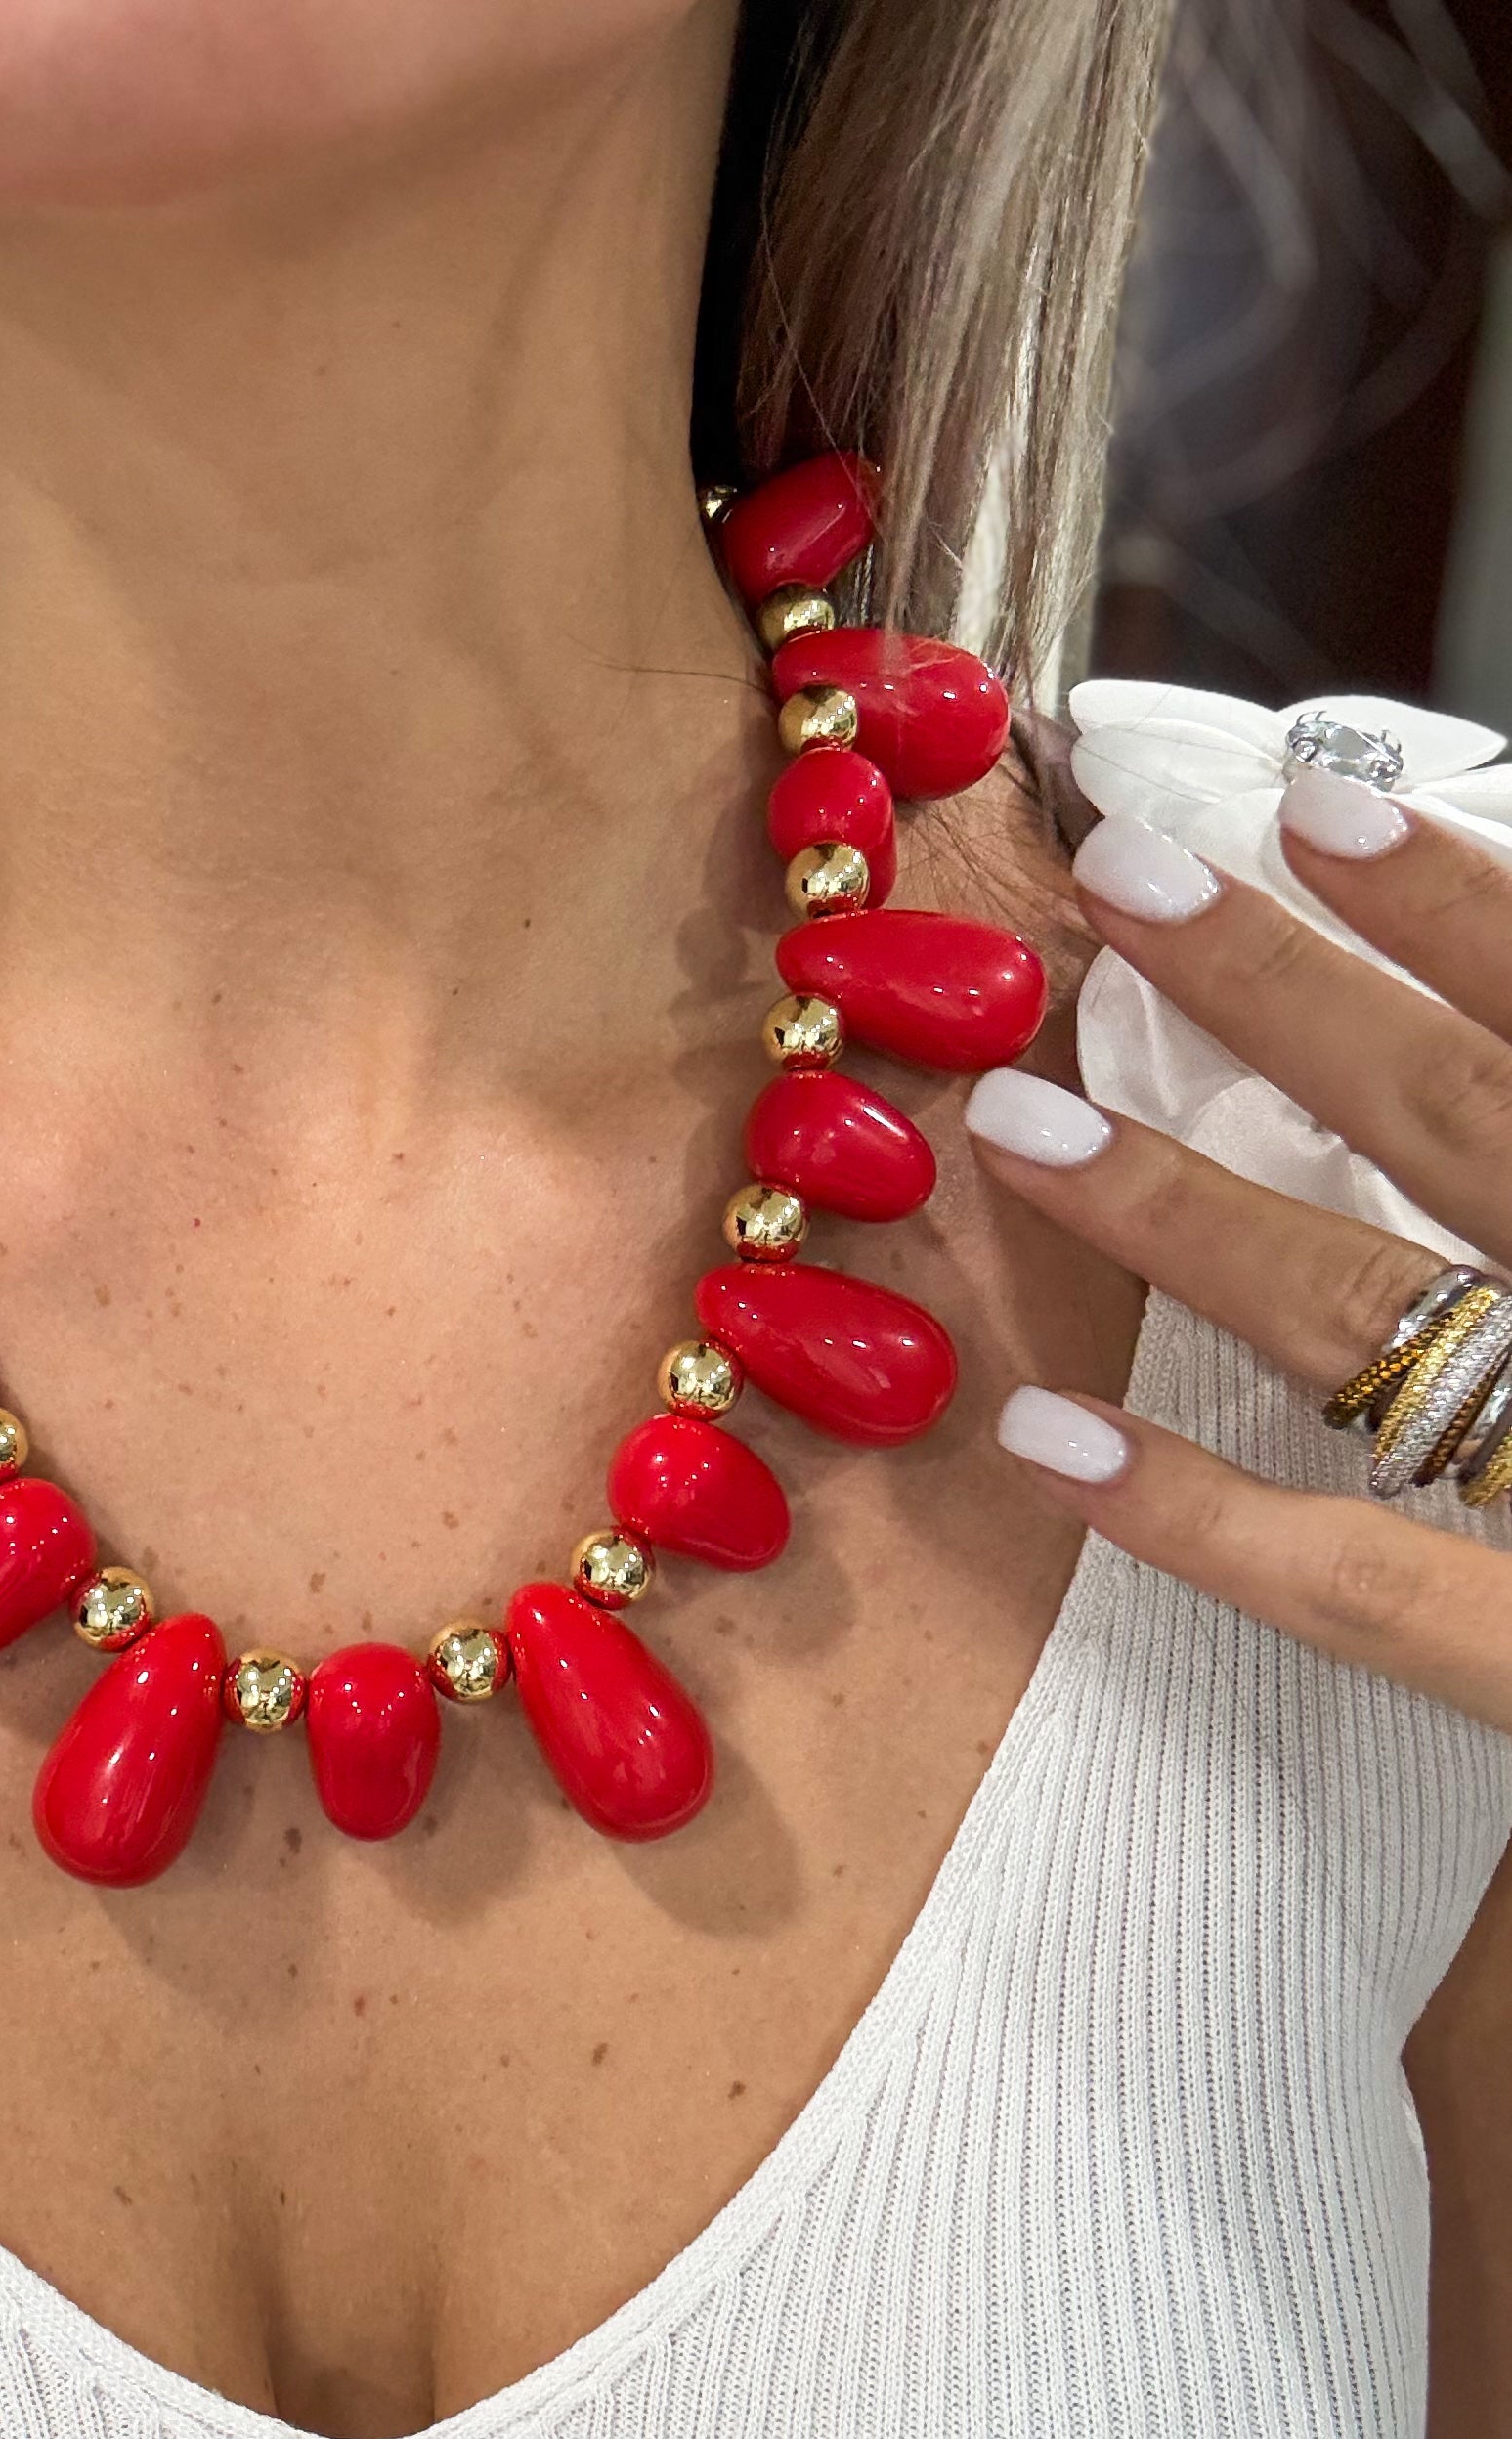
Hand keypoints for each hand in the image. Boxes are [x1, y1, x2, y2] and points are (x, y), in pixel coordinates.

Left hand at [967, 769, 1511, 1732]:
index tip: (1317, 803)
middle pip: (1466, 1123)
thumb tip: (1491, 1024)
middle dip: (1286, 996)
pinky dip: (1204, 1522)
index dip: (1464, 908)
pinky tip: (1046, 1446)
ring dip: (1184, 1212)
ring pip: (1373, 1321)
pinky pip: (1369, 1595)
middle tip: (1119, 879)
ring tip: (1015, 1122)